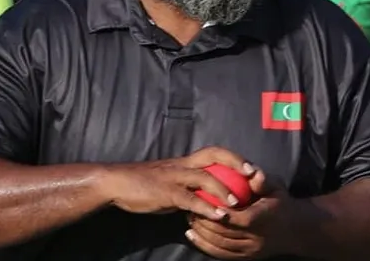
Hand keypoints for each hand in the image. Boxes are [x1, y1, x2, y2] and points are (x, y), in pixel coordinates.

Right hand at [103, 146, 256, 221]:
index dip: (233, 157)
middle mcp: (182, 164)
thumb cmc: (141, 183)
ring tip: (238, 203)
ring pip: (204, 177)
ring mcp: (174, 177)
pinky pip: (190, 199)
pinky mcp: (166, 192)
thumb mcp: (168, 180)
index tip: (251, 167)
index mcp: (184, 161)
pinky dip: (207, 208)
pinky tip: (219, 216)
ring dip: (223, 189)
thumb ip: (186, 186)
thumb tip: (203, 197)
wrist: (116, 183)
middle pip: (213, 155)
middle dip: (235, 163)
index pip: (213, 152)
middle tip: (253, 175)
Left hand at [186, 170, 288, 259]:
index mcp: (263, 219)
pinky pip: (222, 254)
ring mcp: (251, 251)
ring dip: (201, 233)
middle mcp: (257, 239)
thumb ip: (262, 180)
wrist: (295, 229)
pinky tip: (191, 235)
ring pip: (221, 245)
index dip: (219, 213)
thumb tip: (252, 171)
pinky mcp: (246, 257)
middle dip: (204, 221)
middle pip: (225, 233)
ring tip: (188, 217)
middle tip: (189, 206)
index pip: (238, 219)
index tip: (202, 201)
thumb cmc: (280, 202)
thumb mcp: (276, 187)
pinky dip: (204, 245)